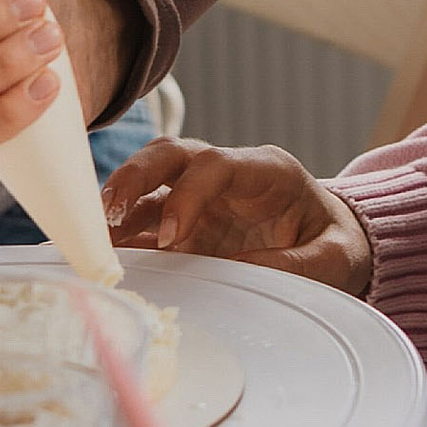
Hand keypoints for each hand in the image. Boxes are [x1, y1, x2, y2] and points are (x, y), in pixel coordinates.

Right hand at [102, 138, 372, 292]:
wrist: (335, 245)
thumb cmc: (337, 244)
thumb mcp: (337, 256)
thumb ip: (300, 263)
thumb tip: (246, 270)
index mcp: (267, 171)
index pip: (214, 165)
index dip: (186, 196)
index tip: (171, 239)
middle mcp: (227, 177)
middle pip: (171, 155)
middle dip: (134, 177)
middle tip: (104, 213)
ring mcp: (203, 198)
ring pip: (150, 184)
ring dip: (118, 206)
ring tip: (88, 237)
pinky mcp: (187, 224)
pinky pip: (147, 220)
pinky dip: (124, 235)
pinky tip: (101, 255)